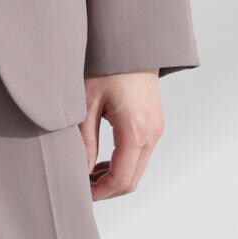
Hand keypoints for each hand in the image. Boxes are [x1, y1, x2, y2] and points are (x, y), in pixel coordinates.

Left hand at [79, 70, 162, 200]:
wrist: (130, 44)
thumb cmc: (107, 66)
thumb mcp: (87, 102)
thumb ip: (85, 140)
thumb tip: (81, 171)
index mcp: (135, 130)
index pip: (121, 179)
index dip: (100, 192)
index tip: (81, 194)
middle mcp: (152, 133)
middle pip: (132, 179)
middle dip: (107, 189)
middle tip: (81, 187)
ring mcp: (156, 129)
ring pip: (137, 168)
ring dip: (115, 177)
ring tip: (87, 174)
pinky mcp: (154, 123)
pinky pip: (141, 154)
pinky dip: (123, 163)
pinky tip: (101, 159)